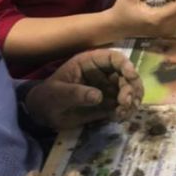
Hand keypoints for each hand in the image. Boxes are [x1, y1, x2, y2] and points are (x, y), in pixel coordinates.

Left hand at [23, 49, 144, 129]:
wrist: (44, 114)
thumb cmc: (48, 97)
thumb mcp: (58, 93)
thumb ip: (76, 93)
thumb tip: (98, 96)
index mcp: (90, 63)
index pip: (113, 58)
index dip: (125, 64)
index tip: (131, 75)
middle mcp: (102, 74)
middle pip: (125, 75)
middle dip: (130, 87)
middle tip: (126, 102)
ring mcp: (106, 89)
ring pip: (128, 89)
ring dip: (131, 99)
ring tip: (124, 112)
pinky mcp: (107, 104)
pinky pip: (122, 105)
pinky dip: (125, 111)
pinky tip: (119, 117)